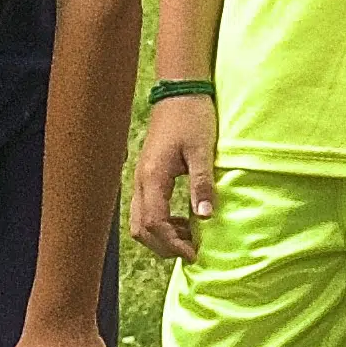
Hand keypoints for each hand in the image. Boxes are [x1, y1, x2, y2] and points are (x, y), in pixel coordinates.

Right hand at [132, 92, 221, 263]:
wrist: (180, 92)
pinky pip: (146, 207)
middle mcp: (140, 180)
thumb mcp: (203, 150)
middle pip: (139, 227)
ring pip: (139, 219)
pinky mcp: (147, 174)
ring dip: (161, 234)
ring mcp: (140, 177)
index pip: (154, 223)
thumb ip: (202, 184)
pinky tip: (185, 219)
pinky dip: (161, 221)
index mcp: (152, 177)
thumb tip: (205, 217)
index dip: (172, 243)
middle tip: (190, 252)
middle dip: (162, 245)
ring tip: (191, 237)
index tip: (193, 254)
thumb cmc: (192, 117)